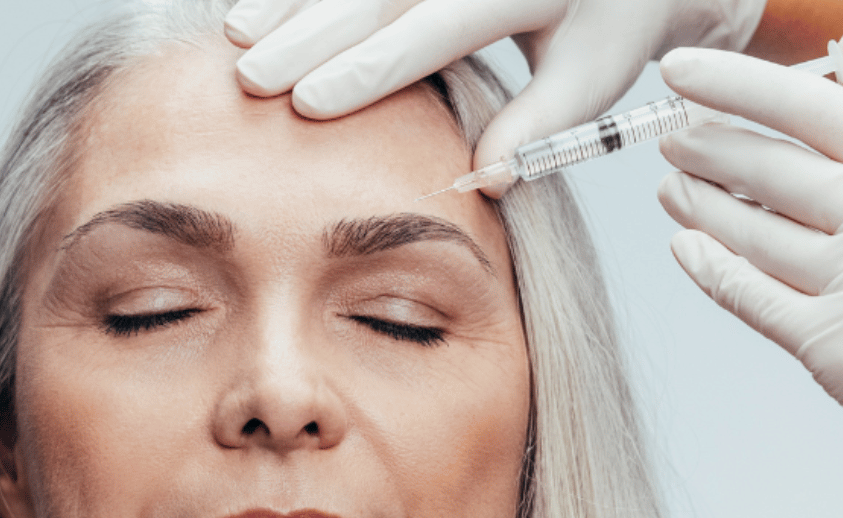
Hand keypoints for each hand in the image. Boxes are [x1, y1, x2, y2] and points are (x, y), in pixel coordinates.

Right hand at [223, 0, 765, 193]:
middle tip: (250, 76)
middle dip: (307, 32)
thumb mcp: (590, 77)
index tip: (308, 103)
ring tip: (236, 36)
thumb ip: (538, 125)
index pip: (433, 28)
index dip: (367, 66)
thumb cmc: (606, 27)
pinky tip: (258, 5)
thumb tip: (480, 176)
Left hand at [658, 33, 842, 517]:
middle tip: (669, 139)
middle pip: (770, 169)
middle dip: (706, 149)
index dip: (733, 84)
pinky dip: (710, 268)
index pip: (809, 106)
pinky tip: (687, 248)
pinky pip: (750, 295)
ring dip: (700, 206)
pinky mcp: (836, 347)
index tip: (679, 72)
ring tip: (672, 189)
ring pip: (752, 233)